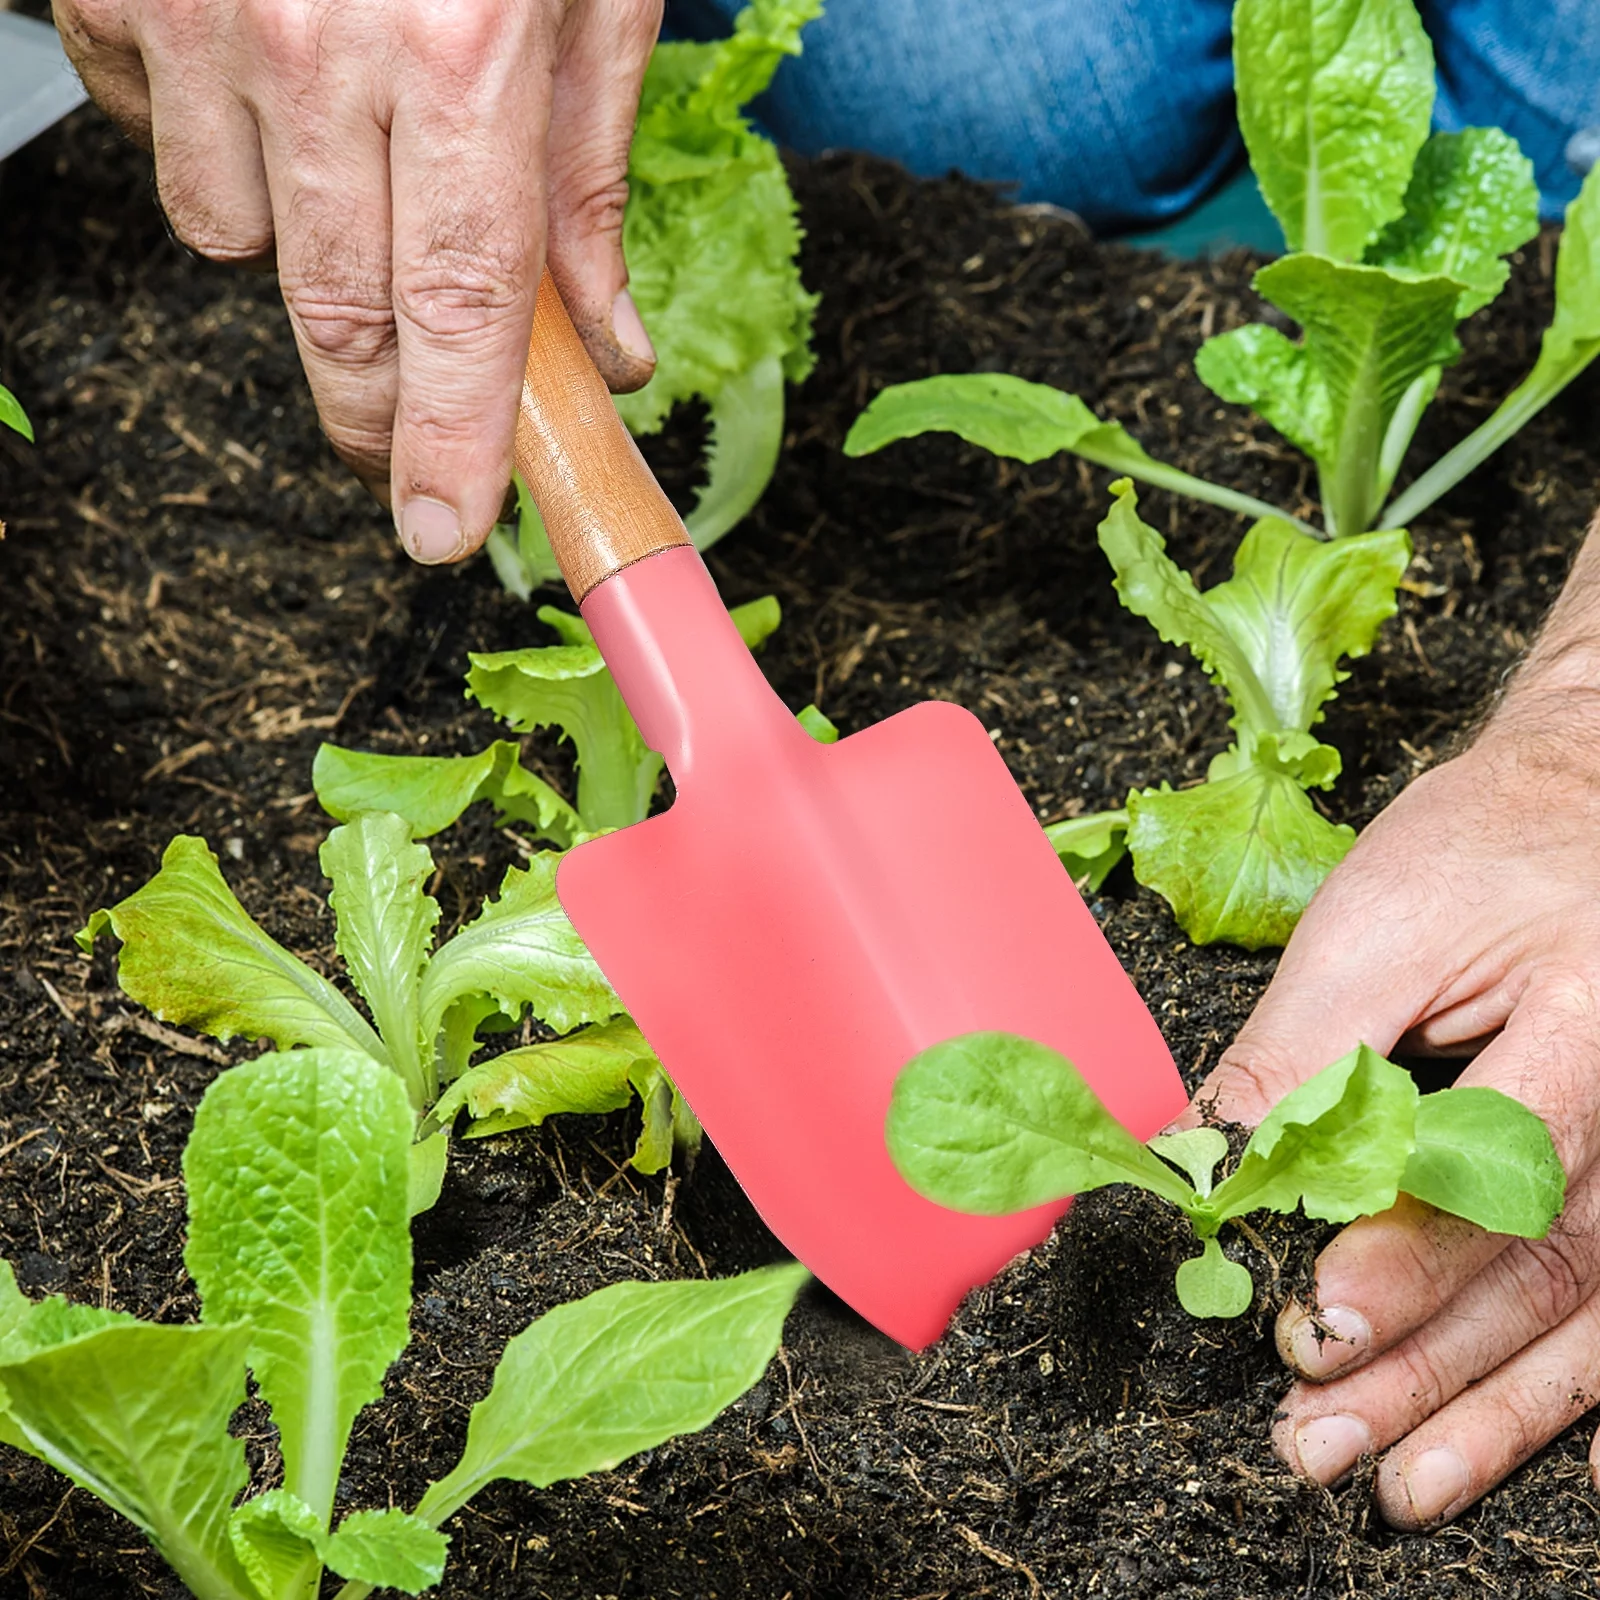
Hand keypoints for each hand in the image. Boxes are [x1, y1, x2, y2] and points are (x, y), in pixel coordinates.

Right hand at [56, 0, 661, 561]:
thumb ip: (588, 185)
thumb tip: (604, 348)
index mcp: (458, 52)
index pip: (460, 310)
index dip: (451, 443)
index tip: (442, 529)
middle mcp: (316, 45)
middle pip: (339, 317)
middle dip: (375, 414)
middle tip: (402, 452)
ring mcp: (198, 15)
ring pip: (237, 237)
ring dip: (302, 242)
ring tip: (352, 161)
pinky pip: (154, 136)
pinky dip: (217, 143)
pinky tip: (267, 80)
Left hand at [1193, 600, 1599, 1527]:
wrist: (1589, 812)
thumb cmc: (1486, 852)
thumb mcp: (1382, 922)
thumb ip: (1305, 1047)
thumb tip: (1210, 1160)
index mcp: (1592, 1019)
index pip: (1499, 1166)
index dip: (1406, 1256)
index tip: (1317, 1320)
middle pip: (1543, 1266)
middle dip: (1426, 1365)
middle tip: (1319, 1433)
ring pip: (1585, 1312)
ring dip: (1482, 1405)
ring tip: (1390, 1479)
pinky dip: (1554, 1386)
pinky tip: (1491, 1445)